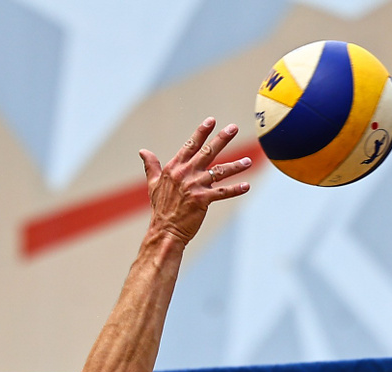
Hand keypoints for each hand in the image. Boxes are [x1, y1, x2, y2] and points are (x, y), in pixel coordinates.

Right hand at [139, 119, 250, 246]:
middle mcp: (185, 174)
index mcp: (174, 168)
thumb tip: (143, 151)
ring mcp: (194, 186)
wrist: (164, 231)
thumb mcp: (153, 184)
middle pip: (207, 152)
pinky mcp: (201, 200)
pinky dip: (235, 190)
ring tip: (248, 162)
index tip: (211, 120)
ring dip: (235, 166)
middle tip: (233, 127)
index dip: (201, 132)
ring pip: (219, 172)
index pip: (190, 145)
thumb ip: (151, 166)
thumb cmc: (160, 208)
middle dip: (221, 139)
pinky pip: (222, 193)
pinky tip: (246, 186)